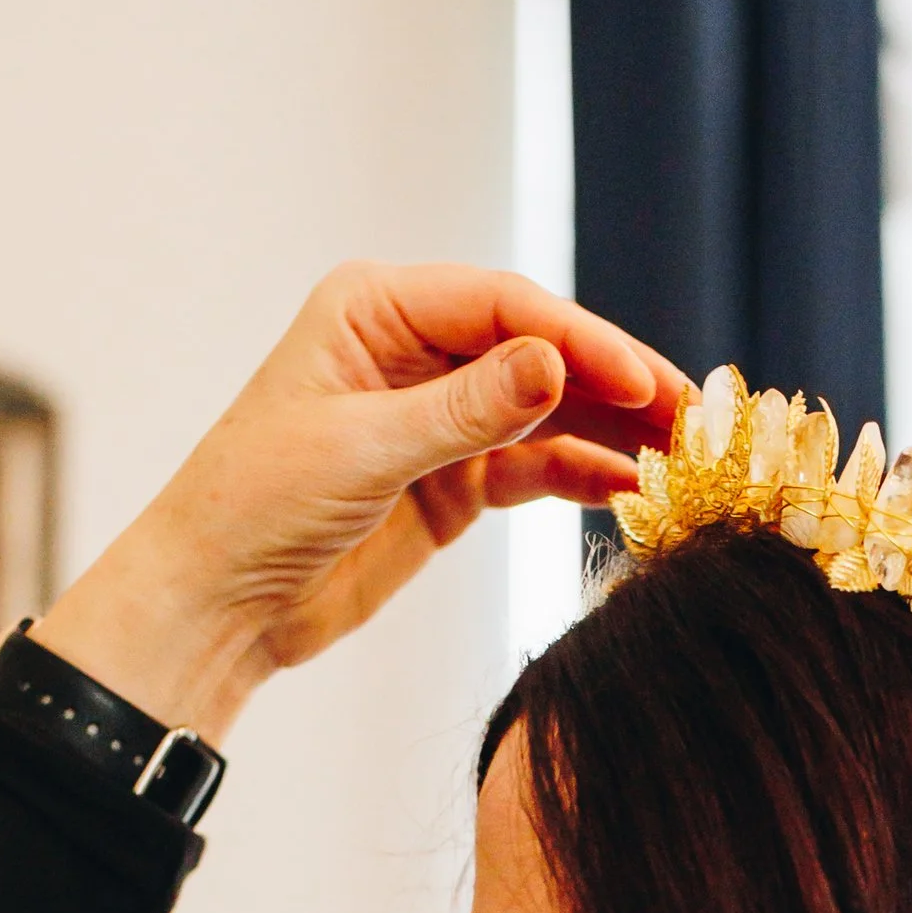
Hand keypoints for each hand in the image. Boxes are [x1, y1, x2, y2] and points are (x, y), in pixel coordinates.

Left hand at [33, 264, 681, 738]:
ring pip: (548, 411)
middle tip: (696, 420)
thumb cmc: (254, 507)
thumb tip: (554, 363)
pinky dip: (583, 477)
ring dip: (614, 433)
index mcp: (376, 309)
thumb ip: (464, 411)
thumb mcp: (363, 451)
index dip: (581, 342)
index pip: (504, 307)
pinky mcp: (451, 482)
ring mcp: (439, 418)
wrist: (215, 606)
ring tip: (684, 460)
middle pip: (540, 351)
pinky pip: (534, 467)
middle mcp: (414, 350)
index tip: (645, 382)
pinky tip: (632, 490)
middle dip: (617, 385)